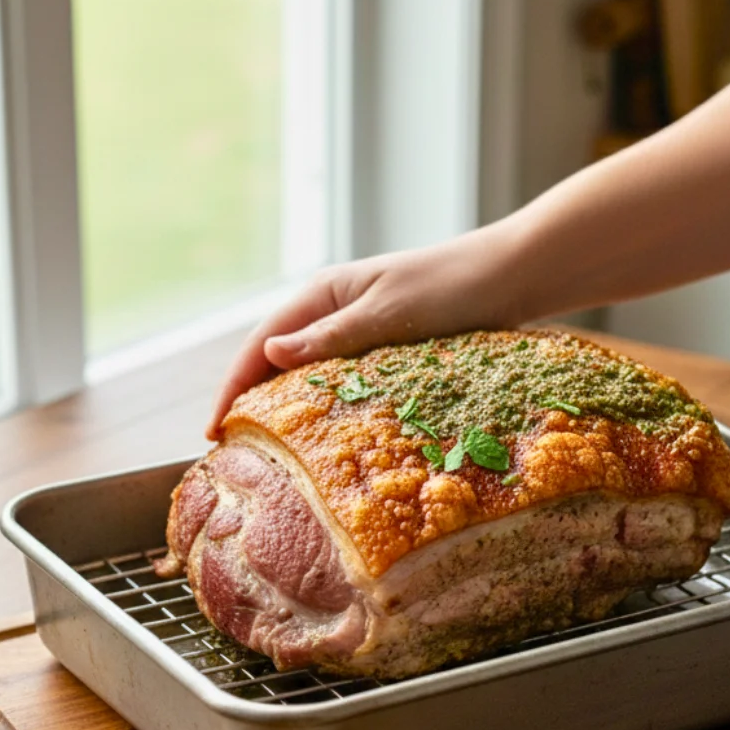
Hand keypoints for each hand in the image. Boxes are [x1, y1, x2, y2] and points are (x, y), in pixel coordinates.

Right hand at [207, 223, 524, 436]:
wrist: (516, 275)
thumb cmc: (454, 286)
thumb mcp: (388, 312)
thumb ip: (330, 336)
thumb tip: (267, 353)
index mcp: (325, 292)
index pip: (261, 343)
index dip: (232, 387)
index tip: (213, 431)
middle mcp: (336, 309)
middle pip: (277, 361)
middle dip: (251, 403)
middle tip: (234, 454)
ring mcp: (362, 329)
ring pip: (311, 375)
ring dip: (287, 409)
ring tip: (270, 454)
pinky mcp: (390, 348)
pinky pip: (345, 382)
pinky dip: (327, 408)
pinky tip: (325, 437)